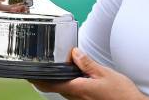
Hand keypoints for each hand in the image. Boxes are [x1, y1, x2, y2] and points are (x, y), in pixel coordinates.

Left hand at [30, 48, 148, 99]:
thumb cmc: (121, 93)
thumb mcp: (104, 73)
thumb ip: (87, 63)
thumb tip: (74, 53)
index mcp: (78, 89)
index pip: (51, 84)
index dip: (37, 79)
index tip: (28, 73)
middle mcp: (76, 98)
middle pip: (55, 87)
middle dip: (45, 78)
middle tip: (39, 66)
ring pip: (63, 90)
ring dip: (56, 80)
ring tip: (54, 67)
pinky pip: (72, 92)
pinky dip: (67, 83)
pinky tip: (72, 75)